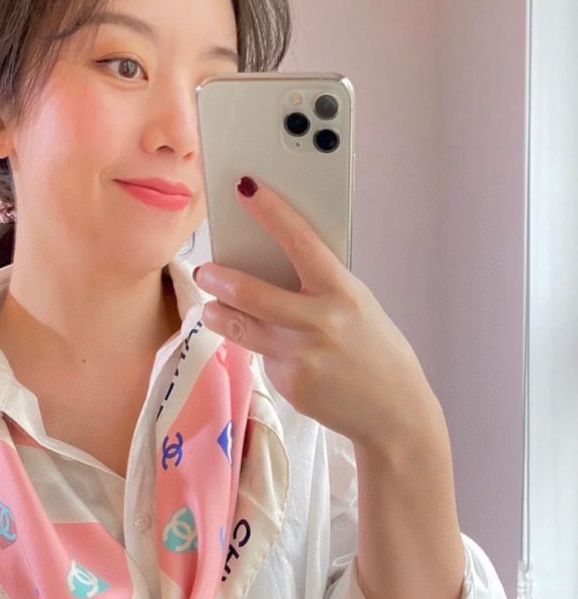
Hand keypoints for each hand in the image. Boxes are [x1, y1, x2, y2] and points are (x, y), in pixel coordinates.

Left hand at [193, 176, 439, 451]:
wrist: (394, 410)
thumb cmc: (374, 348)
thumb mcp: (356, 305)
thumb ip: (319, 286)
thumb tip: (270, 263)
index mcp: (342, 291)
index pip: (300, 241)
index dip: (271, 211)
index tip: (245, 188)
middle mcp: (321, 322)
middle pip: (253, 293)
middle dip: (220, 279)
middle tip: (204, 270)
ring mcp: (303, 356)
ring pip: (243, 330)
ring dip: (219, 315)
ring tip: (210, 308)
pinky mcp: (292, 385)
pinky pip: (264, 359)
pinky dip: (263, 352)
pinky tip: (277, 353)